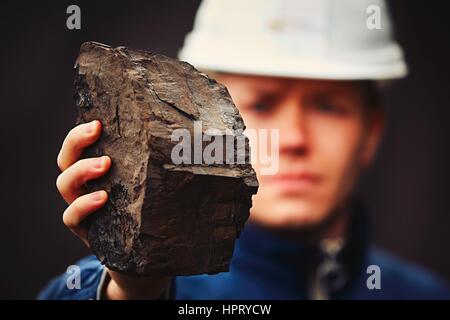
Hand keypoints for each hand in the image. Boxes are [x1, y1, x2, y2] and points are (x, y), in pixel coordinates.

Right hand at [56, 120, 170, 298]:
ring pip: (64, 184)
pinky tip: (101, 199)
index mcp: (103, 171)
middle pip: (67, 159)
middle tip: (96, 131)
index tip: (100, 119)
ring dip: (80, 171)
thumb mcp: (161, 187)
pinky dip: (82, 206)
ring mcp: (85, 208)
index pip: (83, 145)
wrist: (151, 261)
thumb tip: (209, 138)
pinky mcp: (88, 231)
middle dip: (77, 141)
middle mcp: (88, 186)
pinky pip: (71, 217)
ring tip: (104, 165)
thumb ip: (172, 165)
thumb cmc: (159, 215)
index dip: (83, 130)